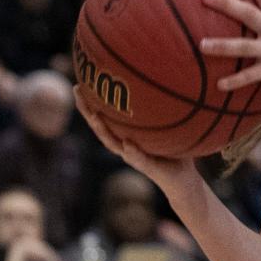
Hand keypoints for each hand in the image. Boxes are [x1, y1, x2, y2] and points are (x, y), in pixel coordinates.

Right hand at [73, 86, 199, 197]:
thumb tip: (166, 81)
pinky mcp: (148, 167)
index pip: (104, 118)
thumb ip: (162, 111)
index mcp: (126, 136)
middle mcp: (125, 147)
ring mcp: (134, 157)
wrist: (182, 179)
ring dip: (103, 130)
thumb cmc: (174, 150)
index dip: (91, 103)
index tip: (80, 85)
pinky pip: (139, 158)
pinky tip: (127, 142)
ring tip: (94, 115)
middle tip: (77, 91)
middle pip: (100, 128)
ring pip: (113, 143)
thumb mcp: (167, 127)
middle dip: (87, 110)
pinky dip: (132, 151)